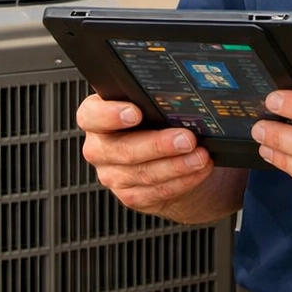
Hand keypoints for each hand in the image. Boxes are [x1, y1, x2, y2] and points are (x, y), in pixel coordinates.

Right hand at [76, 93, 216, 217]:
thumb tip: (179, 96)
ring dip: (177, 165)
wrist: (164, 155)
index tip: (136, 112)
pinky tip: (198, 170)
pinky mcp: (130, 196)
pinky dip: (183, 180)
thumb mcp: (149, 104)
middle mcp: (100, 148)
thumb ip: (153, 99)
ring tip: (200, 155)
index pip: (90, 115)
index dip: (110, 115)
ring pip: (143, 173)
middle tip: (186, 138)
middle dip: (159, 144)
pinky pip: (156, 191)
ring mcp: (113, 175)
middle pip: (123, 149)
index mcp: (96, 117)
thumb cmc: (155, 121)